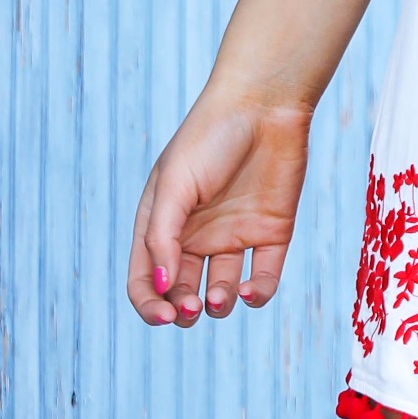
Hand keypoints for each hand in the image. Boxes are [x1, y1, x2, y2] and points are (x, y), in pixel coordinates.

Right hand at [127, 90, 312, 327]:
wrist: (265, 104)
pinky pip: (262, 280)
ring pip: (220, 293)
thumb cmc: (209, 136)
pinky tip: (248, 291)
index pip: (146, 280)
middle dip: (183, 310)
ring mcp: (233, 237)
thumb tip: (161, 287)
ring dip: (217, 305)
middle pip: (181, 293)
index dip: (150, 305)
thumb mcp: (174, 184)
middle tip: (193, 306)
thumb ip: (163, 236)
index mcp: (162, 224)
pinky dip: (255, 295)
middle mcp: (196, 236)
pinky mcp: (271, 235)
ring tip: (220, 296)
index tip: (165, 314)